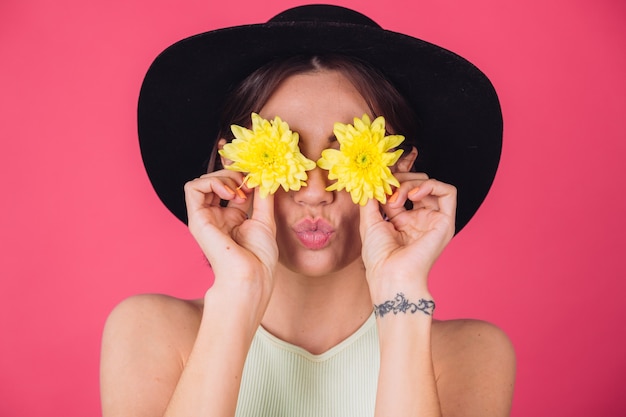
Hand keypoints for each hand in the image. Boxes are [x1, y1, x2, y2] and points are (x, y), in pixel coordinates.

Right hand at [184, 171, 277, 298]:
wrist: (250, 277)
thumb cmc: (259, 258)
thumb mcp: (265, 219)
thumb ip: (263, 196)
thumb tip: (263, 175)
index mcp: (232, 217)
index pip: (231, 186)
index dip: (241, 175)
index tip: (257, 175)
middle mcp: (216, 216)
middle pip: (216, 180)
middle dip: (234, 174)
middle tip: (250, 185)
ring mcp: (205, 217)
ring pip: (202, 181)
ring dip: (223, 178)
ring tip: (239, 192)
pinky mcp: (197, 219)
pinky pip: (192, 188)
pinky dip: (212, 182)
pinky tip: (229, 194)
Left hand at [359, 173, 455, 294]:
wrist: (390, 275)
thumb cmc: (379, 257)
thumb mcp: (369, 221)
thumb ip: (372, 199)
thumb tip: (373, 182)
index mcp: (402, 220)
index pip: (402, 190)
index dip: (392, 182)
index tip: (377, 184)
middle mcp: (419, 219)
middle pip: (417, 185)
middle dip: (400, 181)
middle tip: (388, 190)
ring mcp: (432, 220)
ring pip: (430, 186)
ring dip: (412, 184)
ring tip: (398, 197)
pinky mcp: (445, 222)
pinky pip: (448, 193)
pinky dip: (432, 185)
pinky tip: (414, 194)